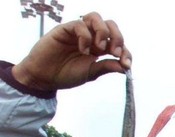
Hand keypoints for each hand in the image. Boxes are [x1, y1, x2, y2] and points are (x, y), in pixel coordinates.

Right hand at [11, 12, 130, 92]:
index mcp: (100, 48)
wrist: (45, 77)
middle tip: (113, 53)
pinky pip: (79, 24)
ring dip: (103, 32)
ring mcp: (78, 32)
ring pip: (96, 18)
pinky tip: (83, 50)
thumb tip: (125, 67)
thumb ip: (106, 67)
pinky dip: (85, 37)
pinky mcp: (65, 29)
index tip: (126, 64)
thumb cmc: (66, 74)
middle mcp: (91, 37)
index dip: (126, 52)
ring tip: (100, 48)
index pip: (119, 43)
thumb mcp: (91, 73)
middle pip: (111, 25)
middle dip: (118, 38)